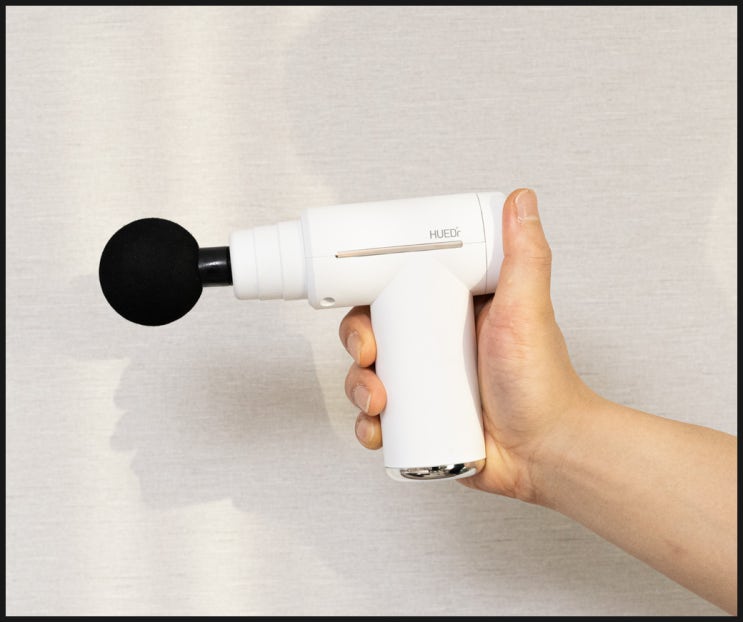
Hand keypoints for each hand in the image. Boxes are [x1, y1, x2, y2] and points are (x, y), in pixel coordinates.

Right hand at [338, 188, 592, 500]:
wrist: (546, 450)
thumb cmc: (542, 381)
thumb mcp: (527, 308)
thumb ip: (526, 255)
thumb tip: (521, 200)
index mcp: (452, 312)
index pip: (397, 293)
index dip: (370, 296)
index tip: (363, 304)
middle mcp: (434, 345)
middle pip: (374, 334)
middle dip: (357, 344)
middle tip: (368, 355)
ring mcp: (425, 384)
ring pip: (368, 376)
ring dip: (356, 386)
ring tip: (376, 400)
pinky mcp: (420, 420)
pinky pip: (378, 418)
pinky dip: (366, 423)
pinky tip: (377, 427)